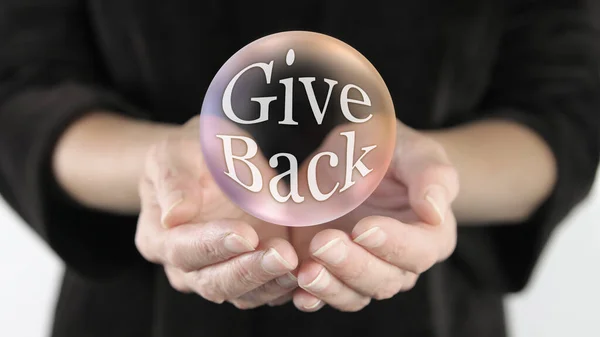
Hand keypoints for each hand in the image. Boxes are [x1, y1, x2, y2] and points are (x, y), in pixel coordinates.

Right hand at [135, 116, 298, 308]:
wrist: (212, 160)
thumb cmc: (189, 154)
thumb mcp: (173, 153)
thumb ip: (173, 181)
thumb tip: (174, 215)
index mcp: (159, 238)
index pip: (183, 251)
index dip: (214, 246)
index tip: (245, 234)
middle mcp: (187, 267)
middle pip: (214, 283)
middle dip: (250, 271)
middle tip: (282, 255)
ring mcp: (221, 272)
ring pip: (244, 294)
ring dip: (272, 282)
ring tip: (297, 264)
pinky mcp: (253, 273)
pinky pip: (268, 291)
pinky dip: (288, 287)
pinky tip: (308, 271)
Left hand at [290, 120, 458, 311]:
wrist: (354, 155)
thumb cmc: (391, 152)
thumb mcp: (414, 150)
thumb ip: (431, 176)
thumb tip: (435, 211)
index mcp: (431, 235)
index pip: (418, 251)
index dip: (393, 244)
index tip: (363, 228)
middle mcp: (400, 262)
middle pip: (385, 280)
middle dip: (353, 265)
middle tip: (324, 242)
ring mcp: (365, 270)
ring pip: (355, 295)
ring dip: (330, 287)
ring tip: (306, 272)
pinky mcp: (333, 271)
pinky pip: (327, 295)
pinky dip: (313, 298)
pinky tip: (298, 292)